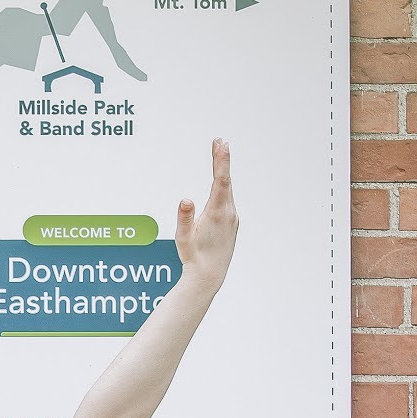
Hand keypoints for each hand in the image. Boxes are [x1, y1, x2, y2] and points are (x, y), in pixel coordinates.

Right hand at [174, 138, 238, 297]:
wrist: (208, 276)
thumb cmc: (193, 257)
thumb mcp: (183, 238)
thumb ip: (185, 218)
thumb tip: (185, 200)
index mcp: (218, 213)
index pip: (221, 181)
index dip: (221, 161)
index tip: (221, 144)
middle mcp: (229, 213)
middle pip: (226, 182)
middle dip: (222, 161)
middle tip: (220, 140)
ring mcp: (233, 218)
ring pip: (227, 191)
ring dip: (223, 173)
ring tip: (220, 152)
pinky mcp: (232, 223)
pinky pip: (228, 200)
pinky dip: (224, 187)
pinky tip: (220, 182)